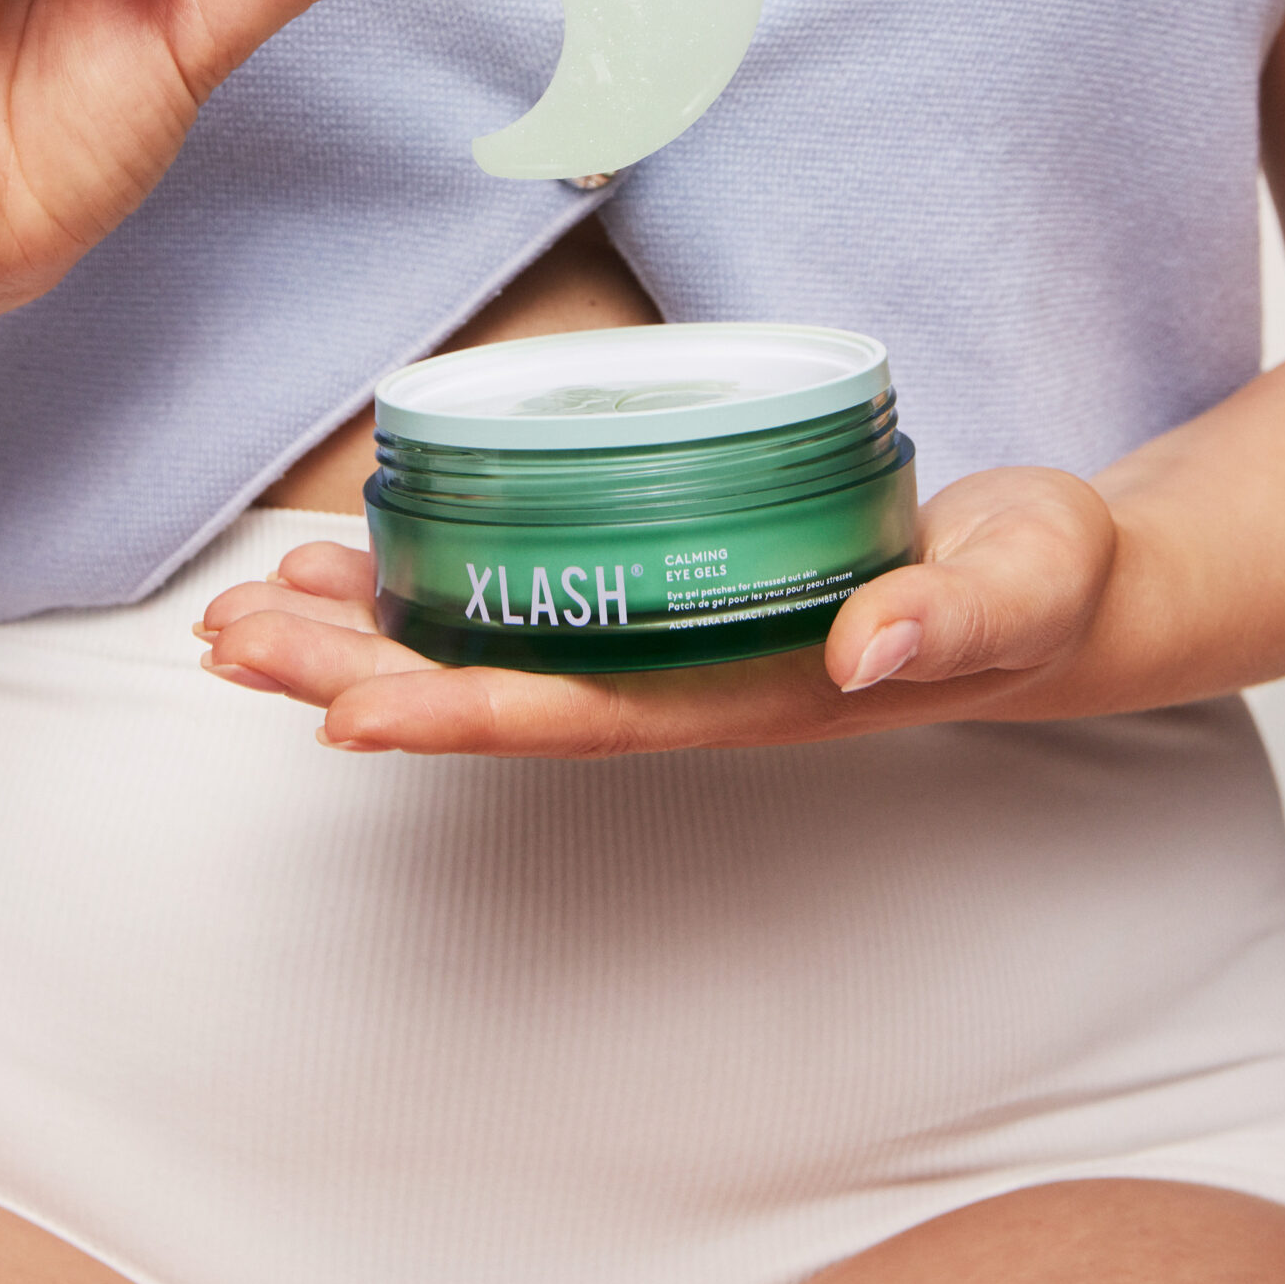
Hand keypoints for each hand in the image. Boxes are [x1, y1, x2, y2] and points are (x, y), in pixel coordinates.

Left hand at [196, 465, 1121, 752]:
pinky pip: (533, 595)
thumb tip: (871, 644)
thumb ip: (959, 612)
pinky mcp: (675, 590)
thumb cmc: (1040, 579)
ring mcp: (676, 641)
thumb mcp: (1027, 582)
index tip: (343, 715)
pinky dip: (436, 585)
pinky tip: (360, 567)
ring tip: (246, 615)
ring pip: (496, 648)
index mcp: (754, 694)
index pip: (585, 716)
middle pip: (501, 691)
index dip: (460, 715)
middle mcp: (691, 682)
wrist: (1055, 580)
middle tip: (228, 642)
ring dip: (367, 638)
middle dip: (360, 673)